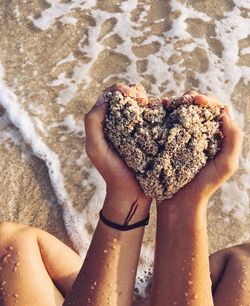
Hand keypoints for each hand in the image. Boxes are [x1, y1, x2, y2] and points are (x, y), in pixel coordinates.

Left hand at [84, 93, 151, 215]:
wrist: (131, 192)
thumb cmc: (112, 171)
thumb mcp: (96, 148)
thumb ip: (93, 123)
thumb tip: (103, 99)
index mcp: (104, 123)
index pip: (109, 97)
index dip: (120, 90)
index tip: (133, 96)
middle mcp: (119, 123)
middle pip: (126, 97)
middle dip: (134, 92)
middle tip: (143, 99)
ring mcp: (135, 129)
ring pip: (140, 105)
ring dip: (147, 99)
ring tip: (153, 104)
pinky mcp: (149, 136)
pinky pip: (152, 118)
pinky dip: (157, 111)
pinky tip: (162, 111)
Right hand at [158, 93, 242, 208]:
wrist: (180, 201)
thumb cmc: (205, 185)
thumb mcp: (226, 164)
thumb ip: (233, 139)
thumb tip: (224, 112)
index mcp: (217, 137)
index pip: (216, 110)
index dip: (208, 101)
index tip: (197, 100)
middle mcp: (201, 135)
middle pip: (198, 109)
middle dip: (192, 99)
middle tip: (183, 100)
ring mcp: (184, 138)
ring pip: (182, 113)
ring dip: (178, 105)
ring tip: (171, 103)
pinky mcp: (169, 143)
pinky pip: (168, 124)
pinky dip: (165, 115)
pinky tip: (161, 112)